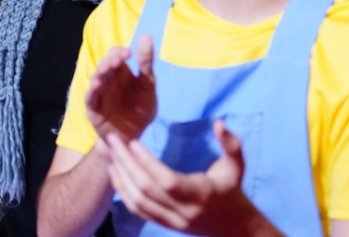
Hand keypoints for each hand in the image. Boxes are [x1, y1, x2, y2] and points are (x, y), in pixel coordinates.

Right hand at [86, 35, 156, 142]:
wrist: (135, 136)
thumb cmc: (140, 109)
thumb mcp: (148, 85)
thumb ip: (146, 63)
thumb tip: (147, 36)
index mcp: (120, 73)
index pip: (114, 55)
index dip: (119, 52)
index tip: (129, 54)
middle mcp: (108, 80)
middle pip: (104, 65)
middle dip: (109, 62)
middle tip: (117, 62)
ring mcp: (100, 94)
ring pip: (95, 79)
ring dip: (99, 74)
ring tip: (104, 72)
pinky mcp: (94, 109)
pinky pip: (90, 99)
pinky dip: (91, 92)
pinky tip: (95, 87)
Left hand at [106, 120, 270, 234]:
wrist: (234, 227)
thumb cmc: (232, 190)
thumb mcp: (236, 166)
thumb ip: (231, 144)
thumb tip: (219, 123)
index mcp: (201, 195)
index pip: (167, 181)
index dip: (147, 162)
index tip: (133, 142)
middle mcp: (184, 211)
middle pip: (146, 189)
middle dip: (126, 163)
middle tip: (113, 140)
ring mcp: (172, 221)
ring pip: (137, 201)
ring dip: (120, 176)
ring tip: (111, 153)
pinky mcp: (163, 224)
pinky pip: (137, 210)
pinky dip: (122, 191)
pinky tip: (114, 172)